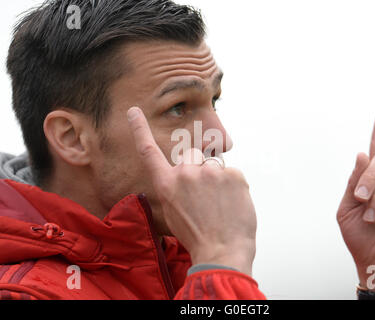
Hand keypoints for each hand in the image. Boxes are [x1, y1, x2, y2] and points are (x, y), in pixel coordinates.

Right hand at [127, 107, 256, 275]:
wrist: (221, 253)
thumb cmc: (197, 237)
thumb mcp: (174, 214)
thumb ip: (177, 189)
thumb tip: (189, 177)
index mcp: (167, 185)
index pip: (149, 152)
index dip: (140, 130)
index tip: (134, 111)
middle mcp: (185, 173)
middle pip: (192, 155)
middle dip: (198, 168)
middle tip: (206, 196)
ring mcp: (209, 172)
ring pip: (215, 166)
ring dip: (218, 180)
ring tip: (221, 206)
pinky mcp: (233, 174)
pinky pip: (234, 174)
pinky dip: (235, 188)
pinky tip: (233, 206)